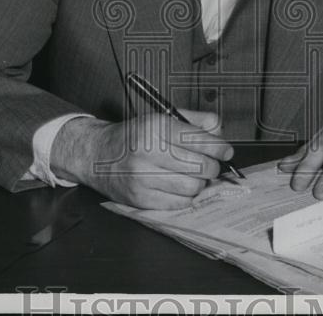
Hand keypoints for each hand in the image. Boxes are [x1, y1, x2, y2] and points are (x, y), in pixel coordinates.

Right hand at [52, 110, 233, 209]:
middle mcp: (148, 152)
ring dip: (200, 183)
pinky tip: (180, 185)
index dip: (219, 147)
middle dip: (212, 166)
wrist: (97, 155)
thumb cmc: (132, 137)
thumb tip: (218, 130)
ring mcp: (143, 178)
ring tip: (194, 175)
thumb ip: (193, 121)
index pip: (199, 140)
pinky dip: (186, 196)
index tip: (226, 150)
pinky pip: (179, 203)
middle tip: (211, 164)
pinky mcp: (140, 199)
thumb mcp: (160, 118)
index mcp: (155, 127)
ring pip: (193, 187)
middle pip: (200, 166)